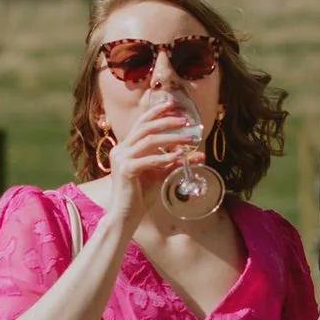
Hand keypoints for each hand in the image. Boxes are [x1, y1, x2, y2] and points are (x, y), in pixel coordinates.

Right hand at [101, 96, 197, 216]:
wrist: (126, 216)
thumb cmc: (141, 195)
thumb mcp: (161, 174)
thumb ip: (175, 163)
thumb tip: (198, 154)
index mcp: (126, 147)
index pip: (141, 123)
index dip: (156, 112)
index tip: (173, 104)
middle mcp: (121, 149)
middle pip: (145, 127)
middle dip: (166, 121)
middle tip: (185, 120)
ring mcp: (121, 158)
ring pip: (148, 140)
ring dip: (171, 138)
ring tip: (188, 137)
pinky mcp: (125, 170)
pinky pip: (148, 159)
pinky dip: (165, 157)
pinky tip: (180, 156)